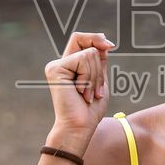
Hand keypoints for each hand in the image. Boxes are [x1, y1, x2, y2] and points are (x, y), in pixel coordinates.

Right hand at [43, 31, 114, 151]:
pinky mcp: (54, 69)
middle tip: (95, 90)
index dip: (96, 38)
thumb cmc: (90, 109)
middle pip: (88, 44)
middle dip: (99, 67)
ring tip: (87, 94)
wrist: (80, 126)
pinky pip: (83, 60)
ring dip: (95, 77)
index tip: (110, 46)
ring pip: (89, 54)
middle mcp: (60, 63)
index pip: (81, 39)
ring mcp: (55, 65)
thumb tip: (104, 40)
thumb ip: (99, 60)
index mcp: (69, 65)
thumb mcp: (99, 79)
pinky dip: (88, 78)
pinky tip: (80, 93)